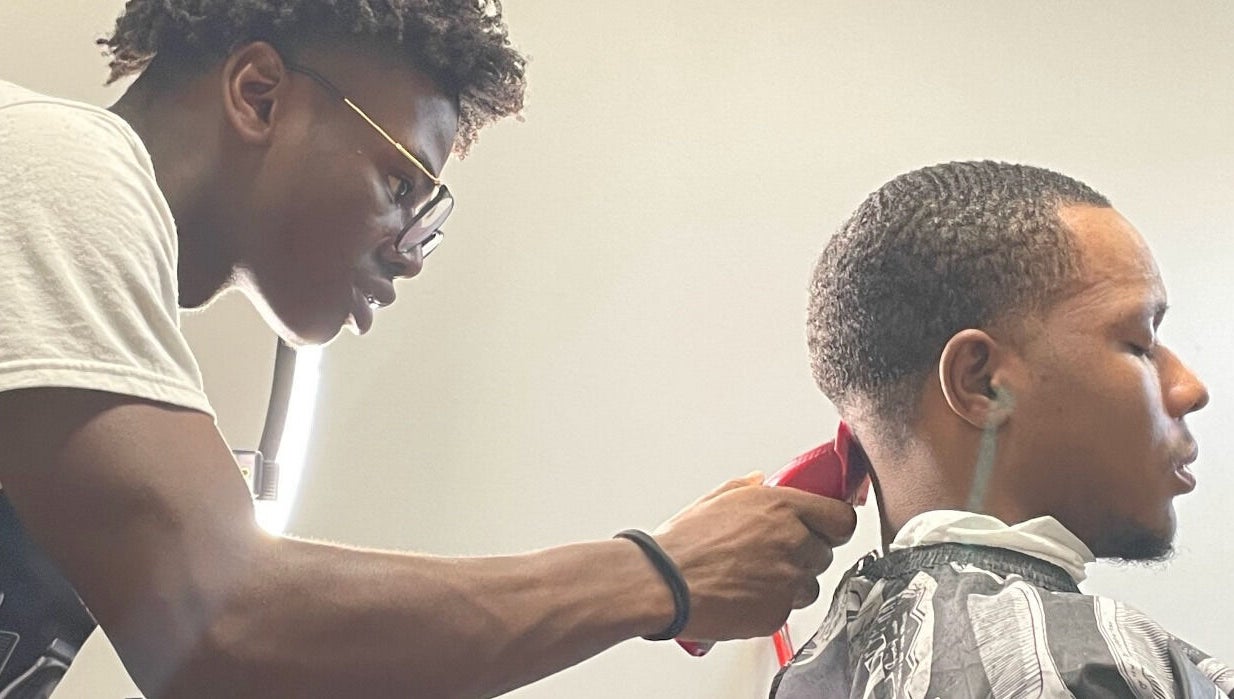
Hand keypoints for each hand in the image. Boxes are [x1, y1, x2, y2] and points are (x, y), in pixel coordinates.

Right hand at [651, 473, 856, 640]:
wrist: (665, 584)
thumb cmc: (683, 544)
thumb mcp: (714, 500)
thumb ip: (746, 488)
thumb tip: (758, 481)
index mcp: (782, 508)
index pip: (842, 519)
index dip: (833, 525)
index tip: (826, 528)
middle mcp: (793, 542)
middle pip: (825, 553)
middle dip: (805, 554)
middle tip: (775, 554)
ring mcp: (788, 581)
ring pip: (810, 585)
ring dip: (792, 583)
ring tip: (756, 577)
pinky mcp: (778, 613)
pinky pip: (788, 609)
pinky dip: (772, 605)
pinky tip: (745, 595)